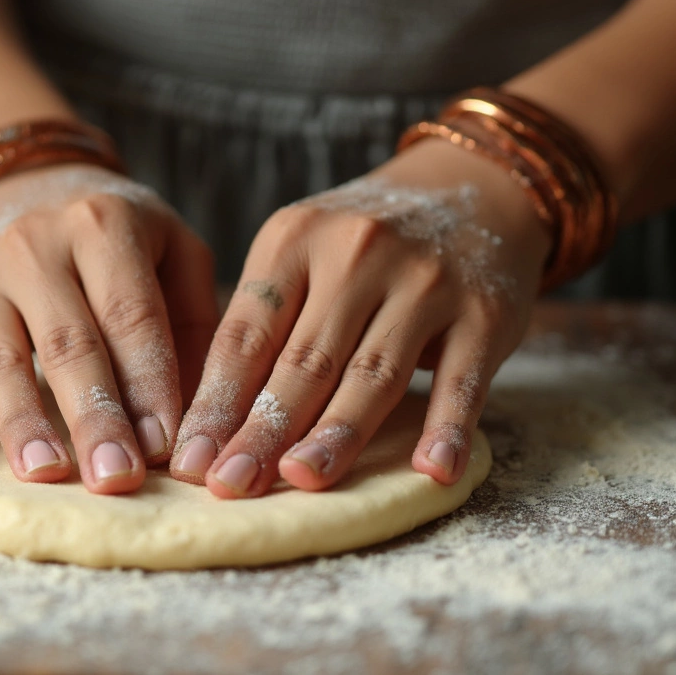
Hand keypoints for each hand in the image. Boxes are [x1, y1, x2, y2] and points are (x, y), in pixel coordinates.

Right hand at [0, 164, 217, 493]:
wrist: (26, 188)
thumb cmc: (119, 242)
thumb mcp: (173, 252)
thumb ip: (194, 322)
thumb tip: (200, 415)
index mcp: (103, 226)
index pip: (130, 314)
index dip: (148, 381)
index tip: (165, 445)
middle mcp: (35, 247)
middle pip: (68, 343)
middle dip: (94, 416)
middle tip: (116, 478)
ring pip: (0, 361)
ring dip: (23, 423)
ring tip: (45, 474)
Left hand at [169, 140, 550, 496]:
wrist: (472, 189)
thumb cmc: (363, 245)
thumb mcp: (301, 254)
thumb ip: (264, 324)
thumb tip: (210, 425)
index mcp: (295, 239)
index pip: (246, 335)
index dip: (216, 402)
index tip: (190, 460)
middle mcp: (358, 253)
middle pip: (304, 360)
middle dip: (263, 430)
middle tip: (231, 485)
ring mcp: (426, 283)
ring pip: (373, 374)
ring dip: (337, 434)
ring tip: (302, 480)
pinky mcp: (485, 314)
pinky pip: (462, 380)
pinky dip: (448, 427)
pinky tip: (430, 471)